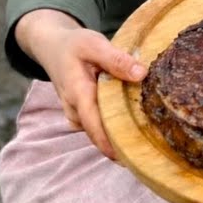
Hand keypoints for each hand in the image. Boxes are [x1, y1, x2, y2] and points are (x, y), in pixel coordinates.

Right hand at [16, 9, 146, 159]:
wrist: (52, 47)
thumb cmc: (74, 45)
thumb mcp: (94, 44)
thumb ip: (116, 59)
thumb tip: (141, 74)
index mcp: (78, 94)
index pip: (95, 126)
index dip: (110, 144)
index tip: (129, 158)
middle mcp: (75, 110)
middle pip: (100, 134)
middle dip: (122, 143)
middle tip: (150, 151)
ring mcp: (77, 115)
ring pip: (100, 131)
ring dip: (119, 135)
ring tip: (148, 140)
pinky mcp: (82, 114)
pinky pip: (99, 125)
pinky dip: (114, 127)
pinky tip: (135, 126)